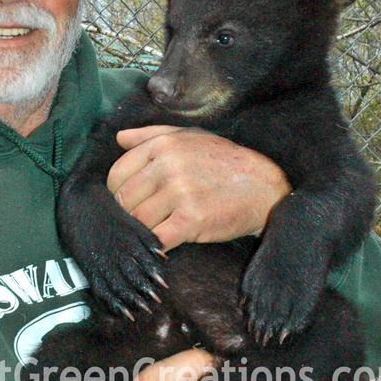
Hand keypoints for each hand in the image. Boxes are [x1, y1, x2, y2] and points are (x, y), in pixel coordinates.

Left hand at [107, 126, 289, 250]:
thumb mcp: (188, 136)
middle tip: (143, 218)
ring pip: (138, 220)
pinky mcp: (192, 219)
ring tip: (156, 229)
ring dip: (143, 229)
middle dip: (129, 213)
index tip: (130, 200)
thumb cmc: (222, 160)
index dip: (118, 192)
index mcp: (162, 144)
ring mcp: (180, 192)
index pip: (117, 174)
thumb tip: (119, 138)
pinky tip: (162, 244)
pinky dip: (155, 245)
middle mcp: (168, 165)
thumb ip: (150, 135)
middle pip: (124, 199)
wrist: (263, 186)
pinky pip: (157, 238)